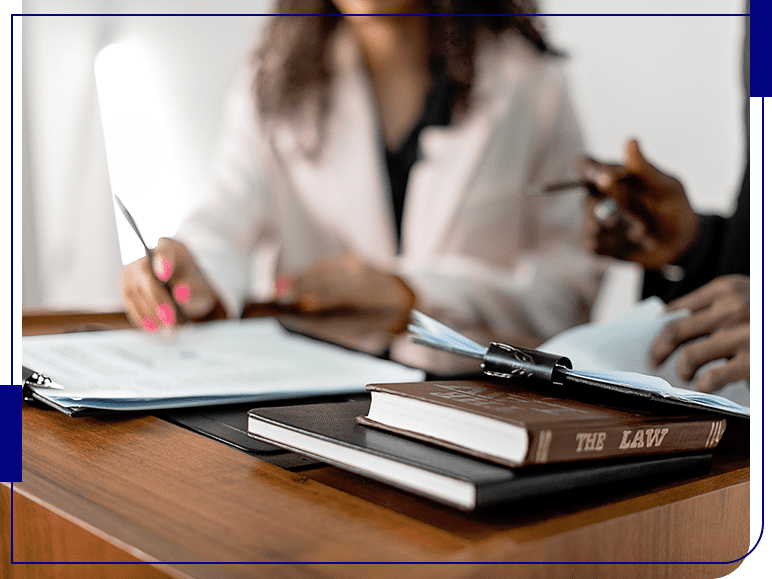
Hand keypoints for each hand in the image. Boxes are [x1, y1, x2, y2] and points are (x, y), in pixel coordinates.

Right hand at [121, 238, 219, 331]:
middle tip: (171, 322)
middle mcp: (147, 256)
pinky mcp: (126, 286)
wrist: (182, 287)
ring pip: (134, 292)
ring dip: (150, 314)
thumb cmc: (192, 283)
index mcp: (170, 248)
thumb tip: (181, 294)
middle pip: (146, 276)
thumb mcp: (201, 286)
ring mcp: (133, 271)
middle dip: (158, 301)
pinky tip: (154, 327)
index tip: (164, 274)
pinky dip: (141, 317)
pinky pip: (129, 302)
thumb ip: (193, 289)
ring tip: (167, 329)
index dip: (163, 262)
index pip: (164, 252)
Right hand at [274, 252, 415, 332]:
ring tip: (278, 288)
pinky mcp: (353, 258)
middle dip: (301, 288)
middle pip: (328, 279)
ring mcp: (358, 264)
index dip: (319, 299)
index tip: (299, 304)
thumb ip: (341, 324)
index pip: (341, 295)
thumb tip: (309, 320)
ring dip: (299, 278)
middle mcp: (364, 275)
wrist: (407, 293)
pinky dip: (308, 271)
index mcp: (371, 295)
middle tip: (277, 297)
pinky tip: (293, 278)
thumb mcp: (368, 327)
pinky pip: (327, 264)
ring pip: (324, 269)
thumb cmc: (383, 318)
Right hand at [577, 139, 699, 269]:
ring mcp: (595, 220)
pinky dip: (617, 245)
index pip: (585, 165)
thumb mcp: (666, 188)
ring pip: (592, 225)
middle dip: (614, 212)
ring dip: (622, 231)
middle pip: (587, 201)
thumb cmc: (674, 208)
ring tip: (643, 233)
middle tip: (640, 222)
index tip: (605, 180)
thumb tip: (630, 140)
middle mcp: (599, 196)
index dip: (588, 170)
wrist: (680, 244)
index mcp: (612, 175)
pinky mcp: (597, 243)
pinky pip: (595, 245)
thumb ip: (644, 168)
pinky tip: (634, 244)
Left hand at [649, 275, 749, 391]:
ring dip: (682, 369)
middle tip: (654, 360)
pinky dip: (703, 384)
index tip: (651, 339)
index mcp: (726, 288)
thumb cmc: (762, 311)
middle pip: (675, 331)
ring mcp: (741, 335)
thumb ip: (714, 303)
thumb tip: (670, 318)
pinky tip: (706, 385)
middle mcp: (731, 308)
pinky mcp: (752, 361)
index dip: (658, 328)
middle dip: (658, 349)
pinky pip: (713, 377)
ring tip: (686, 375)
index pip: (677, 310)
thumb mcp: (744, 294)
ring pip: (689, 355)